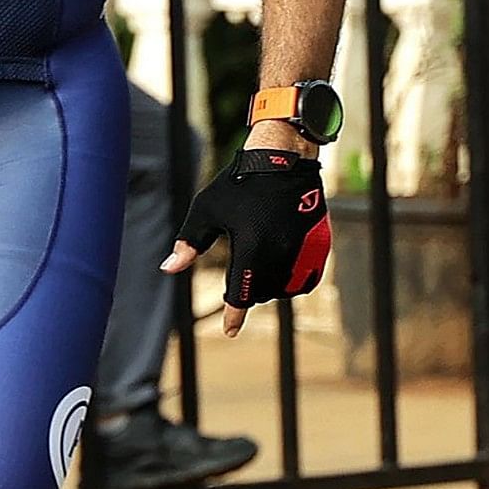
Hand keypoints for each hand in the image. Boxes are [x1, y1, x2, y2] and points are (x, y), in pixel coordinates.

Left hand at [164, 147, 331, 335]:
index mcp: (251, 247)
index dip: (233, 315)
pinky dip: (294, 282)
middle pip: (262, 293)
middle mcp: (280, 252)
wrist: (284, 157)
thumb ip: (189, 242)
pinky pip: (307, 278)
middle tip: (241, 277)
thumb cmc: (239, 182)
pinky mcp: (319, 244)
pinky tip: (282, 271)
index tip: (229, 330)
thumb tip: (168, 268)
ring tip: (260, 270)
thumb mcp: (206, 209)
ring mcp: (303, 249)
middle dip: (249, 292)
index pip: (241, 294)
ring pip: (286, 289)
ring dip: (271, 289)